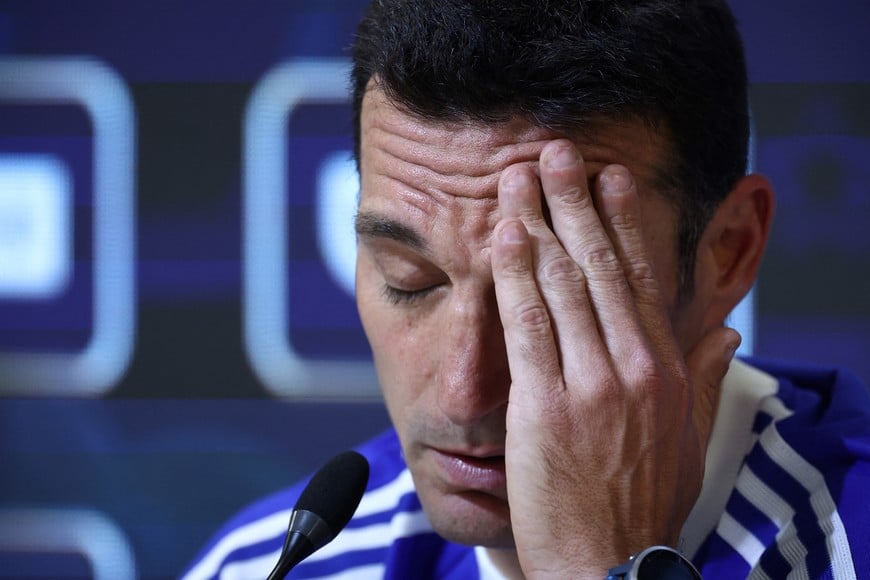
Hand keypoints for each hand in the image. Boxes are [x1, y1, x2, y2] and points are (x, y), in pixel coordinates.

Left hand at [490, 140, 739, 577]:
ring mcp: (586, 383)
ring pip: (560, 285)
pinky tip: (506, 237)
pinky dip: (515, 277)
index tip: (609, 179)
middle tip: (557, 153)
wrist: (611, 564)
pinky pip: (527, 326)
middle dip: (574, 204)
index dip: (622, 222)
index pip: (640, 277)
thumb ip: (705, 378)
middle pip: (597, 267)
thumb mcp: (690, 439)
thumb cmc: (646, 503)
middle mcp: (630, 365)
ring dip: (539, 223)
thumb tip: (723, 332)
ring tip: (521, 178)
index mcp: (664, 368)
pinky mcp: (543, 406)